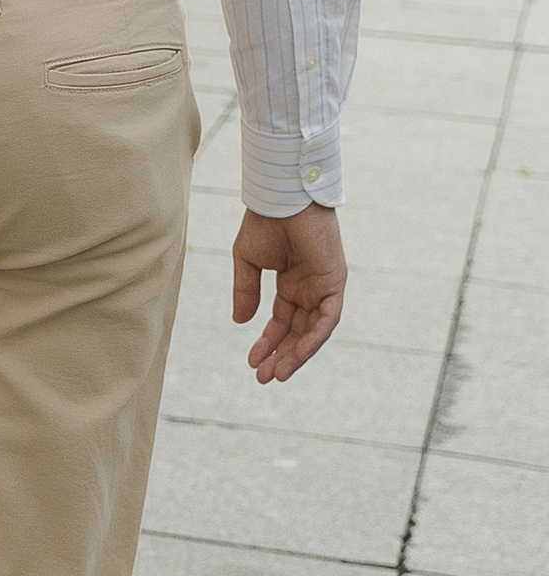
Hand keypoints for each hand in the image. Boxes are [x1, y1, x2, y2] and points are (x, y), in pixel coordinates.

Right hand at [232, 201, 345, 380]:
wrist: (281, 197)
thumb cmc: (265, 222)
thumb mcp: (247, 262)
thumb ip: (246, 292)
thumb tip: (240, 323)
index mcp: (290, 283)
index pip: (281, 322)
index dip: (267, 342)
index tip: (252, 362)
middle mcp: (309, 289)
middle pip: (298, 331)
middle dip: (282, 355)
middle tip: (265, 377)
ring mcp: (324, 287)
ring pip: (313, 331)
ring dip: (297, 354)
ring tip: (277, 373)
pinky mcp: (335, 283)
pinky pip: (327, 319)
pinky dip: (314, 338)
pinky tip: (297, 353)